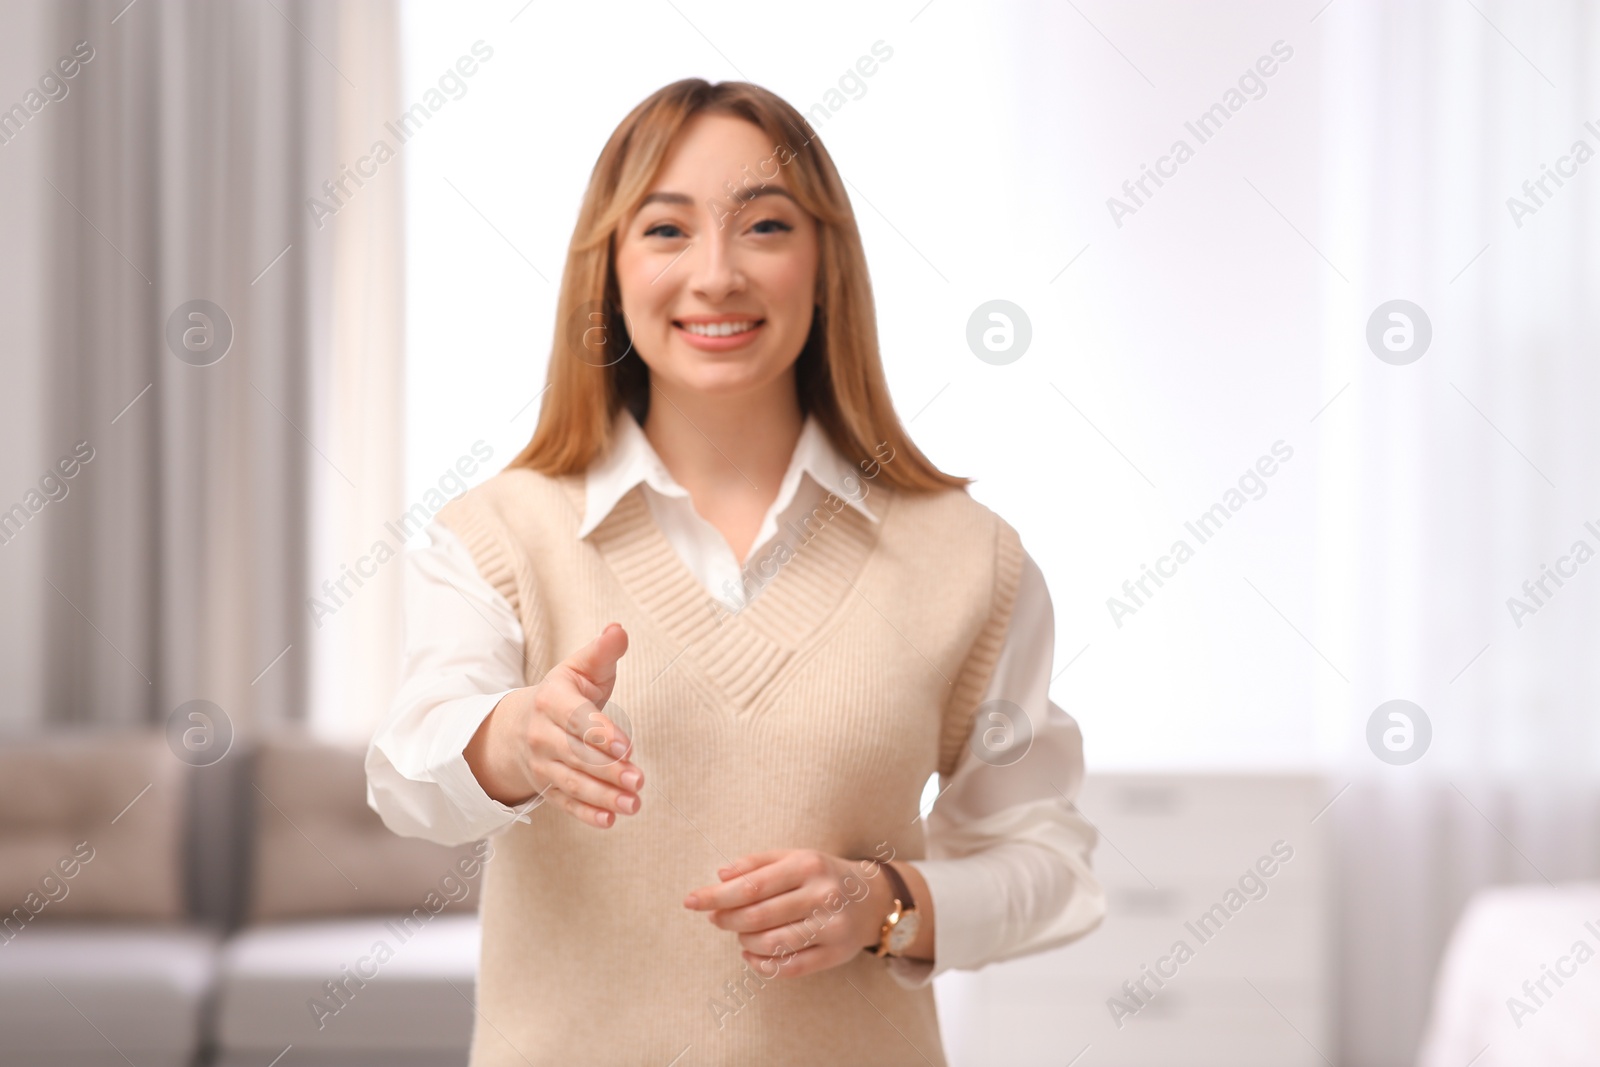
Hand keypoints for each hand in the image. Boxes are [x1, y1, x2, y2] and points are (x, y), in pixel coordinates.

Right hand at [462, 622, 642, 828]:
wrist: (517, 725)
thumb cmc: (564, 694)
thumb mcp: (579, 668)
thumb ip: (602, 652)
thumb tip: (619, 630)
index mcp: (552, 700)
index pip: (577, 718)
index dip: (602, 733)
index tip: (628, 747)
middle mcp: (542, 734)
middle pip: (577, 755)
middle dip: (608, 770)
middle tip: (640, 781)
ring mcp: (542, 763)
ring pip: (572, 782)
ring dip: (603, 796)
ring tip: (634, 805)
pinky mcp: (546, 787)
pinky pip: (565, 803)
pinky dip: (586, 814)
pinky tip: (610, 820)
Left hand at [682, 849, 890, 977]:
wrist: (873, 898)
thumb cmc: (821, 875)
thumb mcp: (794, 856)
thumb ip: (756, 863)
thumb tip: (720, 875)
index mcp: (808, 865)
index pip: (750, 886)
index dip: (716, 896)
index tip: (691, 901)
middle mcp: (822, 896)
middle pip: (758, 917)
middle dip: (726, 920)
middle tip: (715, 918)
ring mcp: (831, 927)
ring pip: (771, 944)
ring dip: (744, 942)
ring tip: (740, 934)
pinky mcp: (835, 955)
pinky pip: (789, 968)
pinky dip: (761, 964)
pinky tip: (752, 954)